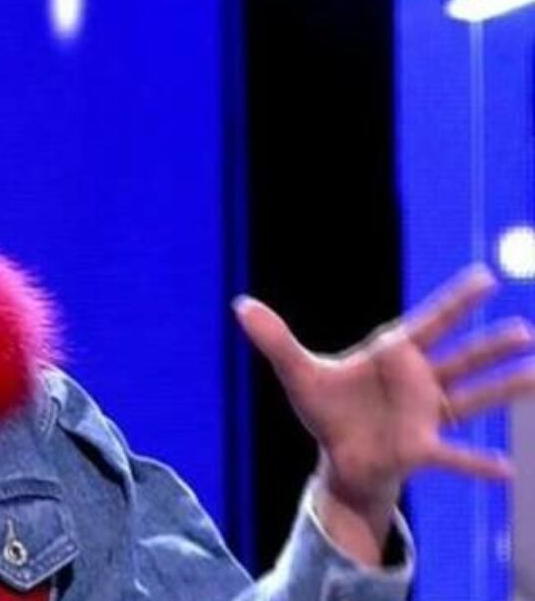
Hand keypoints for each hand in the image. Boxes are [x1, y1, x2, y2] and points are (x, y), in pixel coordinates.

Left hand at [235, 265, 534, 558]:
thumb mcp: (297, 373)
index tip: (485, 277)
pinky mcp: (421, 449)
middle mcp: (418, 382)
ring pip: (471, 398)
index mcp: (393, 356)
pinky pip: (454, 456)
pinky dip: (477, 463)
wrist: (339, 457)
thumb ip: (275, 340)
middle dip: (489, 346)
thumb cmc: (327, 409)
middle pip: (460, 359)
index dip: (455, 302)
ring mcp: (425, 415)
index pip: (429, 322)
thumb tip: (240, 306)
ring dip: (502, 388)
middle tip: (525, 329)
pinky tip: (506, 469)